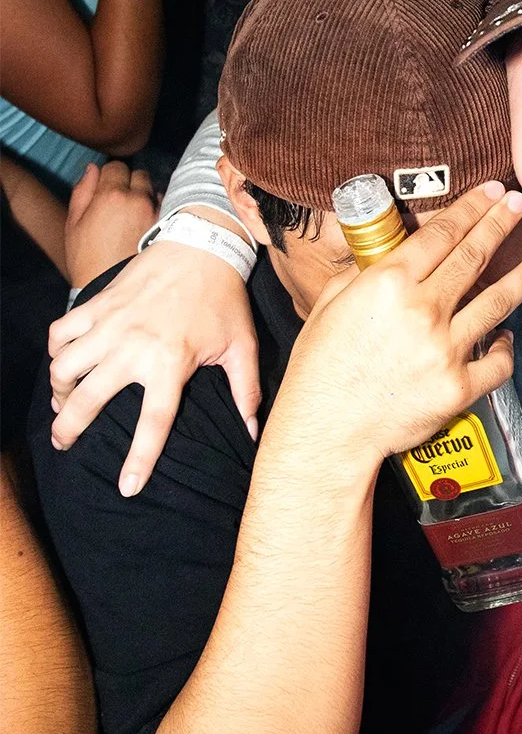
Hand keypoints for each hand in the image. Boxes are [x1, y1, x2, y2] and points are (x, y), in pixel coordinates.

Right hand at [48, 237, 260, 496]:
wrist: (201, 245)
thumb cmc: (224, 299)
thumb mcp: (242, 346)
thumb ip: (246, 392)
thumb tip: (254, 432)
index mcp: (171, 363)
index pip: (153, 423)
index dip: (139, 460)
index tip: (126, 488)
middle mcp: (133, 347)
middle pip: (88, 400)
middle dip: (69, 429)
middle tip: (63, 444)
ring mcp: (110, 324)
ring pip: (64, 367)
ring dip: (59, 390)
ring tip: (63, 403)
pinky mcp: (97, 304)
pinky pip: (60, 332)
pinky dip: (56, 350)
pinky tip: (63, 362)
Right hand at [65, 162, 159, 290]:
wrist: (110, 289)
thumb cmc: (87, 259)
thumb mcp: (74, 224)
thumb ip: (83, 191)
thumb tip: (92, 168)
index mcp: (110, 195)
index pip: (116, 166)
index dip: (111, 175)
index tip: (108, 188)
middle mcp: (137, 200)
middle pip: (139, 174)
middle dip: (130, 183)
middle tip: (121, 202)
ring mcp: (156, 213)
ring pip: (155, 190)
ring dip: (146, 196)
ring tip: (135, 216)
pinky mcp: (168, 227)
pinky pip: (167, 207)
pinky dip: (158, 210)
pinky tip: (148, 226)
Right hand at [274, 184, 521, 461]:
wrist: (327, 429)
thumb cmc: (321, 369)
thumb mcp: (330, 305)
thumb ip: (365, 275)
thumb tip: (393, 256)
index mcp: (388, 283)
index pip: (442, 233)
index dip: (472, 208)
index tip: (492, 193)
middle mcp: (423, 310)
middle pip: (474, 256)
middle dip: (502, 224)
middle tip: (521, 205)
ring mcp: (445, 349)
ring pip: (499, 301)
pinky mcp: (459, 387)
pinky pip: (498, 362)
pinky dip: (507, 347)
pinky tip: (508, 335)